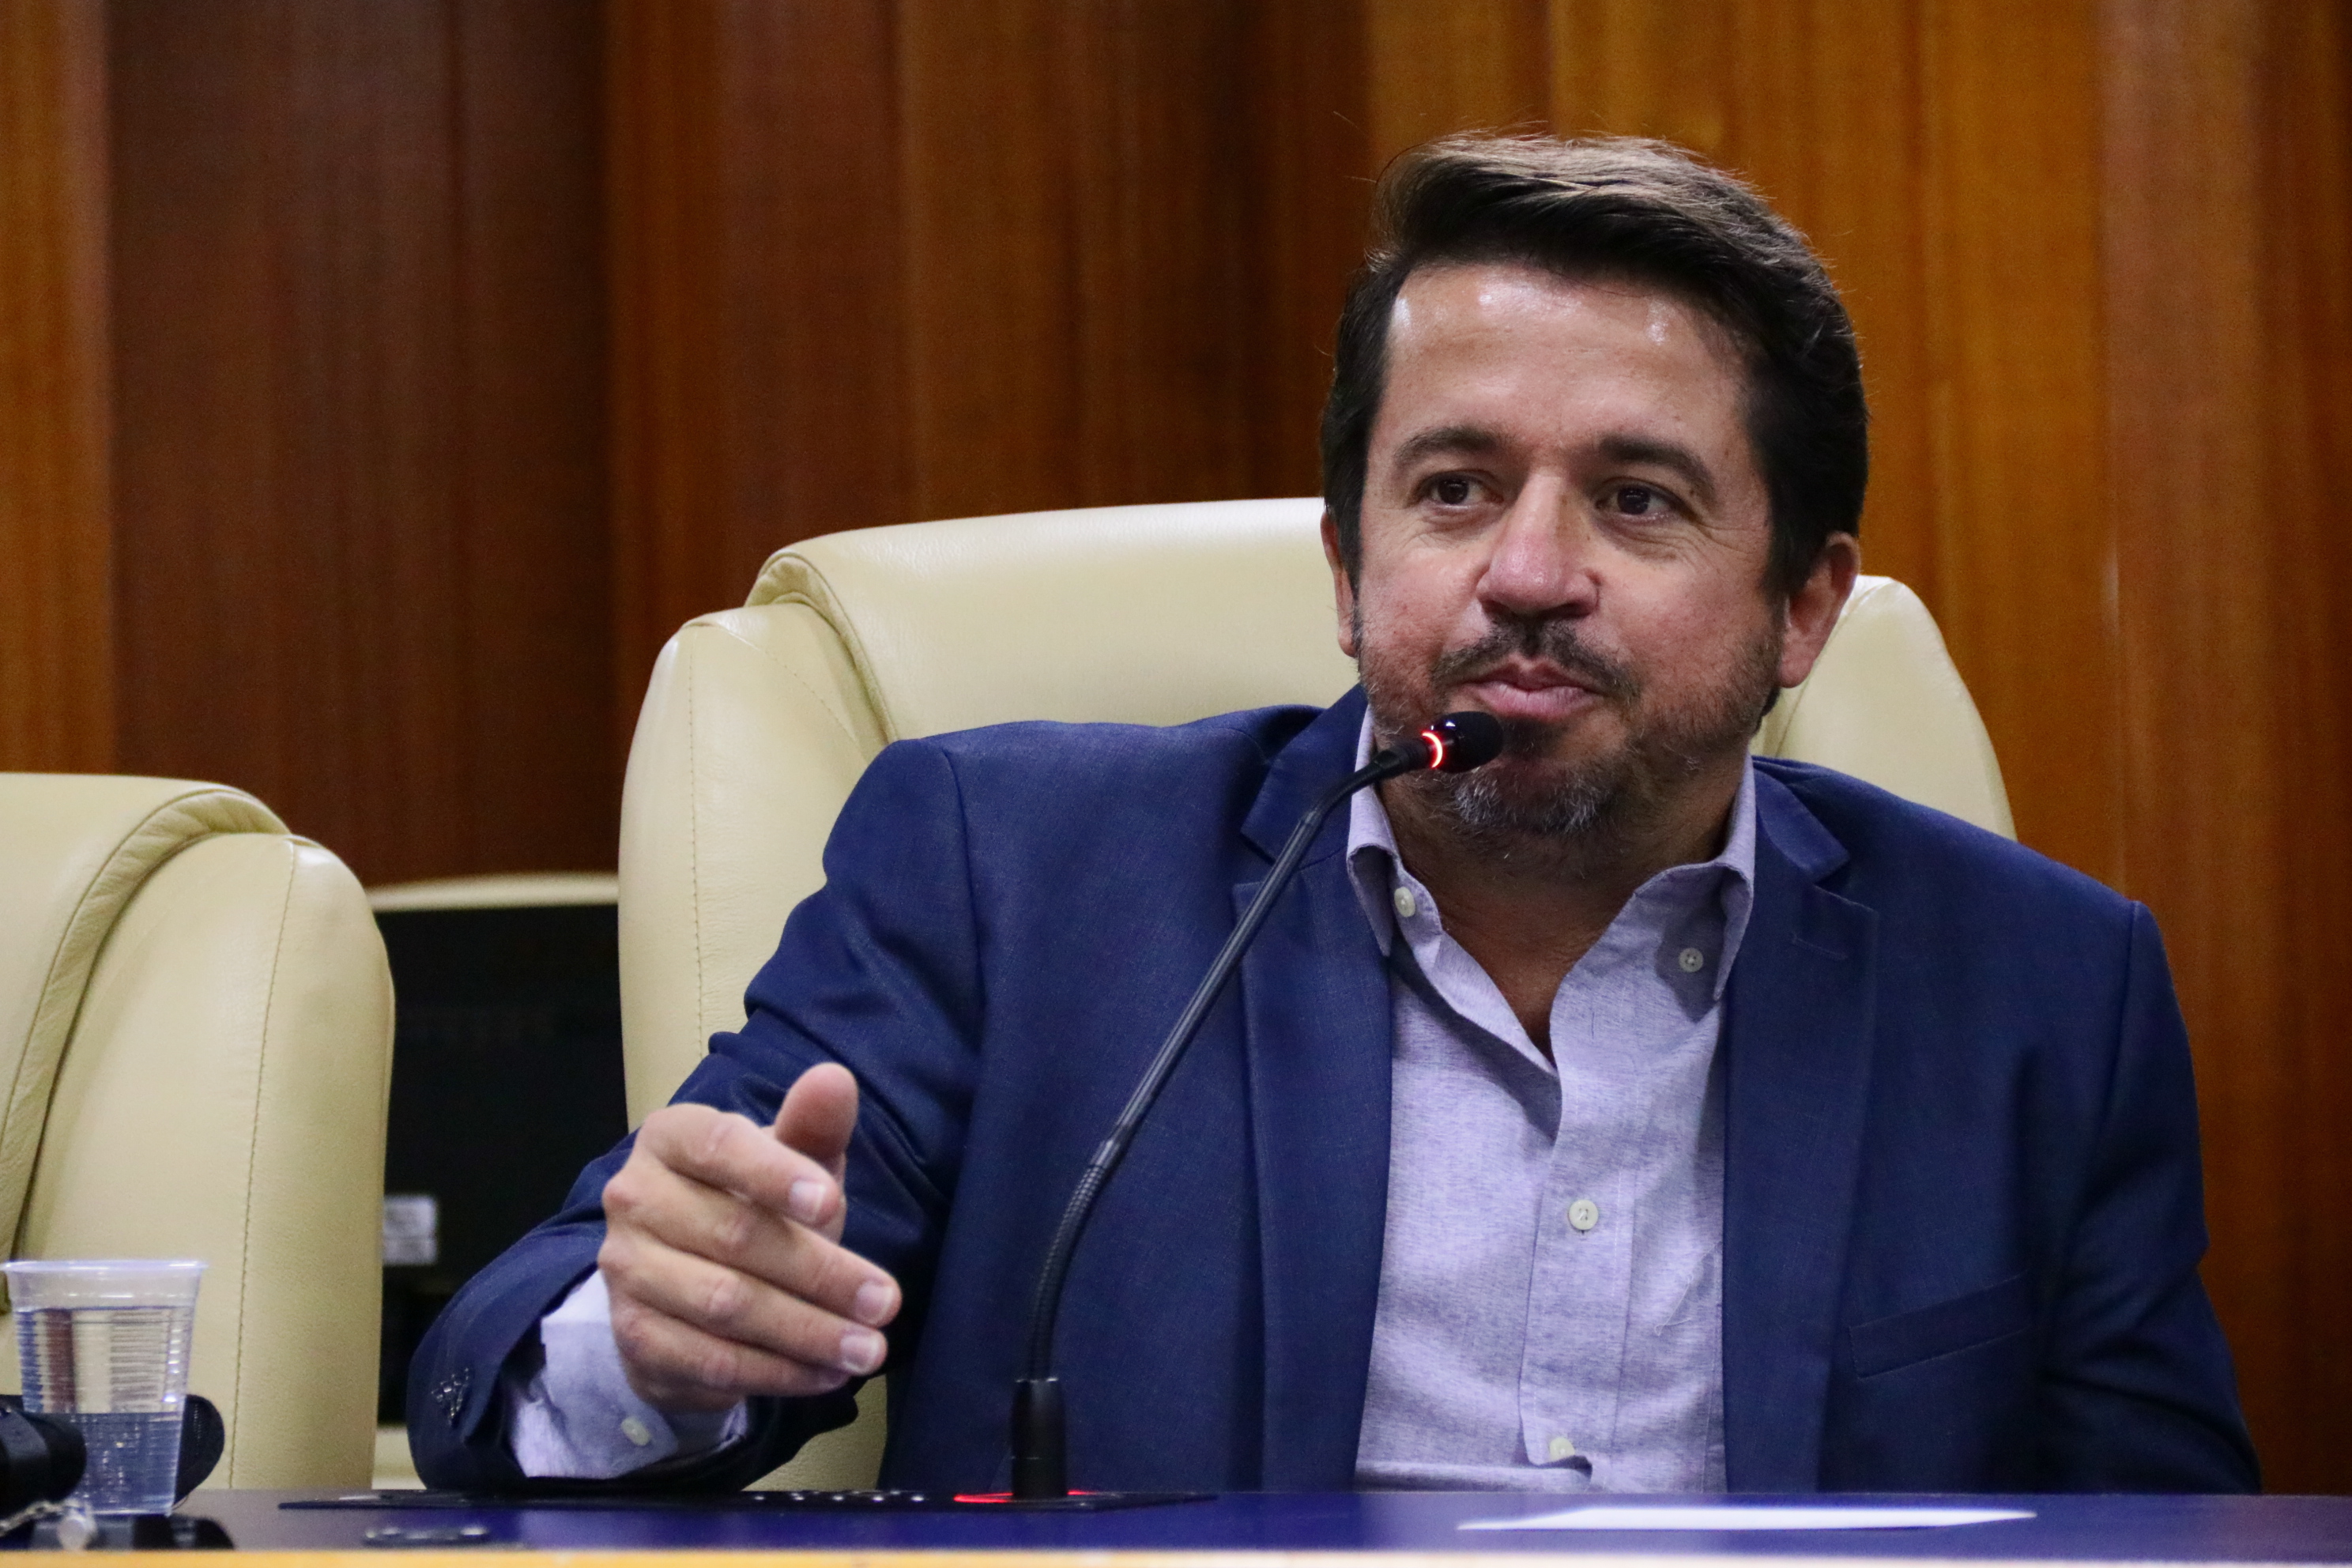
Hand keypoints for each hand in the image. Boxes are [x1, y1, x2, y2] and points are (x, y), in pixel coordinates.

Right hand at [597, 1063, 900, 1412]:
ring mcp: (627, 1271)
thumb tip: (835, 1079)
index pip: (719, 1146)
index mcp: (671, 1138)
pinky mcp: (634, 1337)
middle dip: (821, 1273)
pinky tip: (825, 1374)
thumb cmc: (750, 1203)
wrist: (685, 1283)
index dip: (775, 1174)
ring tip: (868, 1348)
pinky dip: (775, 1371)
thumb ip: (813, 1126)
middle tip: (886, 1302)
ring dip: (806, 1331)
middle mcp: (634, 1198)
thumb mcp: (790, 1162)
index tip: (832, 1203)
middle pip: (735, 1236)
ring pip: (725, 1305)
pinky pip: (710, 1359)